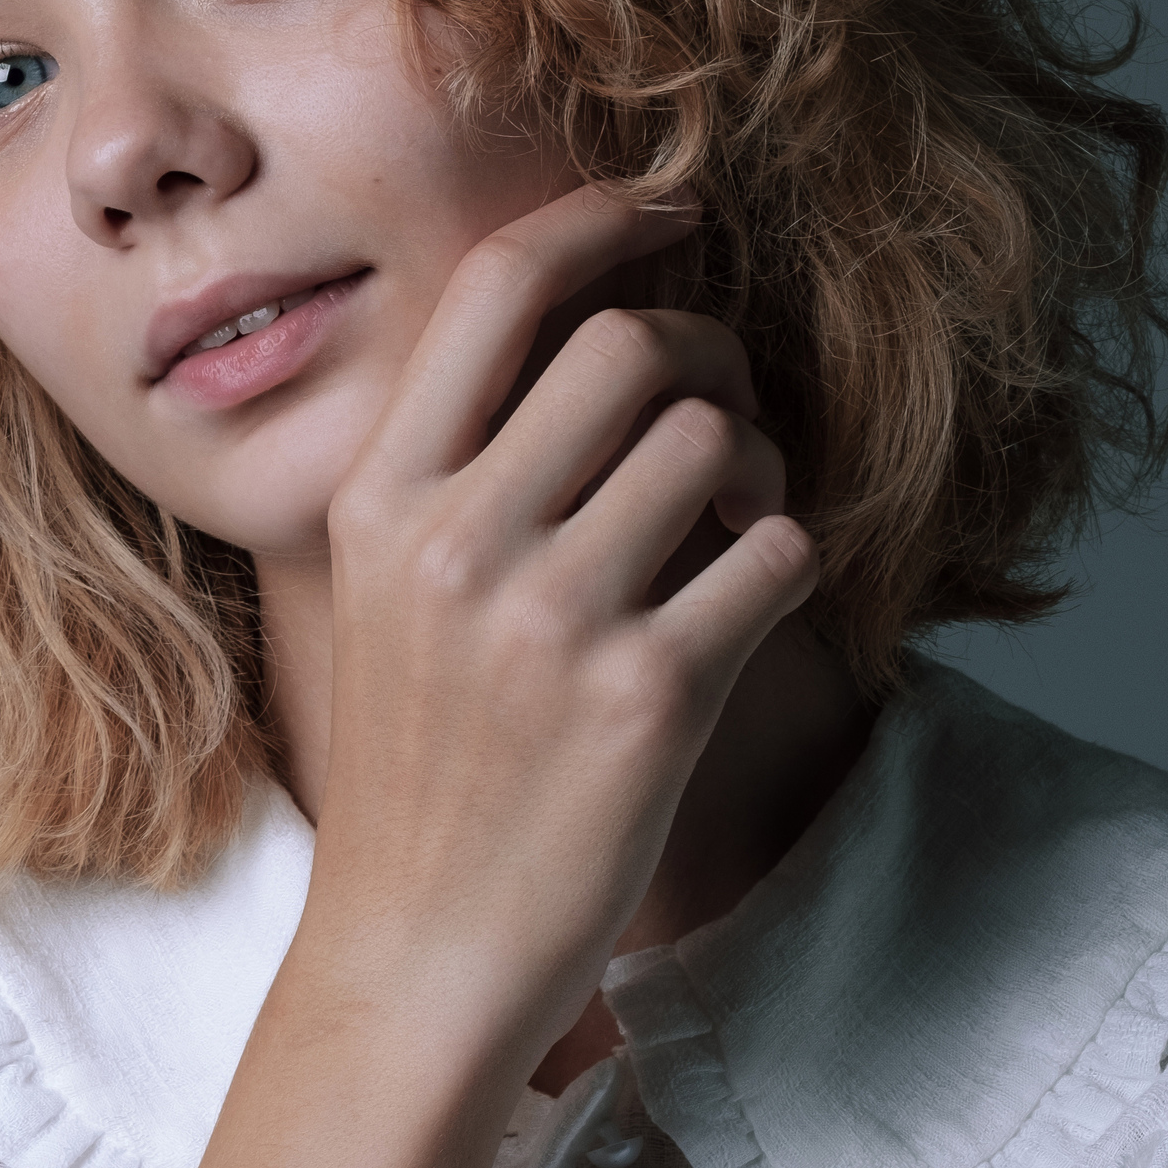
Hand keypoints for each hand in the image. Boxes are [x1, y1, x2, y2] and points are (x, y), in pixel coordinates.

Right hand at [304, 185, 817, 1075]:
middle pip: (629, 346)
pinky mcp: (649, 697)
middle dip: (708, 354)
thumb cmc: (421, 775)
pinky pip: (775, 554)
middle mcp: (456, 541)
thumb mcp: (385, 600)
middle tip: (728, 409)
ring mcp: (551, 620)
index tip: (674, 211)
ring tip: (740, 520)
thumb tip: (587, 342)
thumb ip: (456, 475)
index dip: (603, 219)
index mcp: (380, 500)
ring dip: (759, 462)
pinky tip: (752, 599)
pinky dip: (787, 558)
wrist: (417, 957)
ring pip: (715, 439)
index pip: (497, 288)